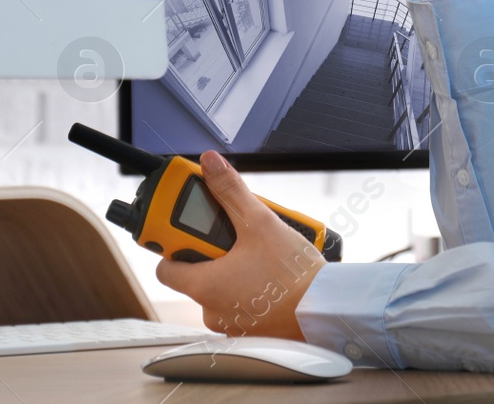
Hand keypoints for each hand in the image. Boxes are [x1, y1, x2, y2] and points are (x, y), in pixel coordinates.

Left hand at [153, 150, 325, 339]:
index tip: (187, 228)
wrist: (327, 311)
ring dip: (233, 266)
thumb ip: (230, 191)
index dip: (173, 244)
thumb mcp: (260, 222)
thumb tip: (210, 165)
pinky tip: (268, 270)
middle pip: (197, 272)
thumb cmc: (294, 276)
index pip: (165, 266)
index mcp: (205, 286)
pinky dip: (248, 284)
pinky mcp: (251, 328)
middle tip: (235, 234)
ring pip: (221, 285)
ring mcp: (232, 323)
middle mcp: (212, 310)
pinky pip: (240, 300)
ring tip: (258, 251)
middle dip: (213, 250)